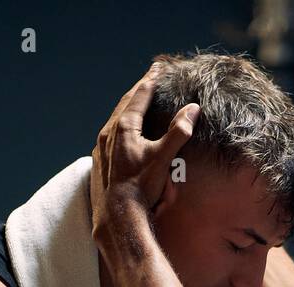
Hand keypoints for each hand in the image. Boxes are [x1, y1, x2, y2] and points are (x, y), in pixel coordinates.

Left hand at [90, 62, 199, 243]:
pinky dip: (121, 119)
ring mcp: (103, 143)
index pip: (140, 94)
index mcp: (125, 126)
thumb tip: (193, 109)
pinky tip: (124, 126)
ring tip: (139, 96)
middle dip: (140, 88)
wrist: (119, 213)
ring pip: (117, 114)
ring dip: (130, 103)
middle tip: (151, 76)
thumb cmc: (142, 186)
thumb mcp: (164, 157)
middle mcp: (111, 131)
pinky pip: (112, 129)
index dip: (151, 79)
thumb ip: (178, 131)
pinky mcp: (101, 155)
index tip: (159, 67)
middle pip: (127, 101)